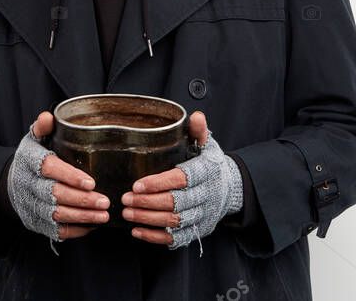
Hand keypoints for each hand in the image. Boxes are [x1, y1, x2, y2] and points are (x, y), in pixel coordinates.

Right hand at [7, 111, 110, 240]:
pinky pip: (57, 230)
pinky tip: (93, 225)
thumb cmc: (32, 159)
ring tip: (104, 215)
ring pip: (58, 215)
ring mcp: (33, 206)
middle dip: (81, 200)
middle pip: (56, 195)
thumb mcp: (34, 140)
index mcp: (30, 161)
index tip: (91, 182)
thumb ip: (42, 128)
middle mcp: (30, 185)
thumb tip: (49, 117)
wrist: (12, 184)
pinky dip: (75, 230)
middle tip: (105, 201)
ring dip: (82, 216)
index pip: (49, 169)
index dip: (69, 176)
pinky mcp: (38, 222)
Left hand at [121, 111, 242, 248]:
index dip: (158, 183)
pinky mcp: (197, 230)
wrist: (230, 189)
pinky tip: (137, 231)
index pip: (181, 179)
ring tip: (127, 213)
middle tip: (126, 199)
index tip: (137, 184)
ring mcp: (201, 215)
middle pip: (175, 203)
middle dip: (147, 202)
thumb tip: (196, 116)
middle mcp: (205, 196)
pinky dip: (155, 237)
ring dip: (148, 219)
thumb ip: (198, 132)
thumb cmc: (211, 165)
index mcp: (206, 173)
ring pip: (173, 221)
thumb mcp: (207, 146)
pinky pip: (175, 238)